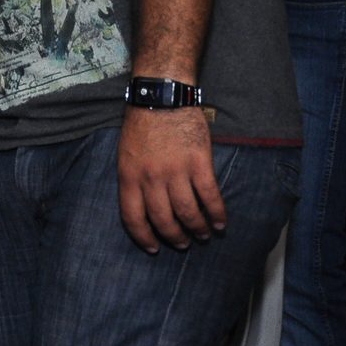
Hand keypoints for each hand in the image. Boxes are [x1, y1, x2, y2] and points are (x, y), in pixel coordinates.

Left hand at [117, 106, 225, 252]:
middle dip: (174, 237)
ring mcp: (175, 171)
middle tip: (182, 243)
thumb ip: (133, 180)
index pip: (133, 218)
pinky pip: (210, 196)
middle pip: (163, 219)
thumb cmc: (141, 126)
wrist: (160, 97)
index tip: (153, 248)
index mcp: (129, 176)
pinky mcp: (198, 163)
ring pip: (188, 212)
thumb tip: (144, 208)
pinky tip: (220, 223)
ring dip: (197, 228)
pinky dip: (217, 213)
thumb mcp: (125, 155)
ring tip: (202, 235)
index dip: (144, 237)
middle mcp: (151, 178)